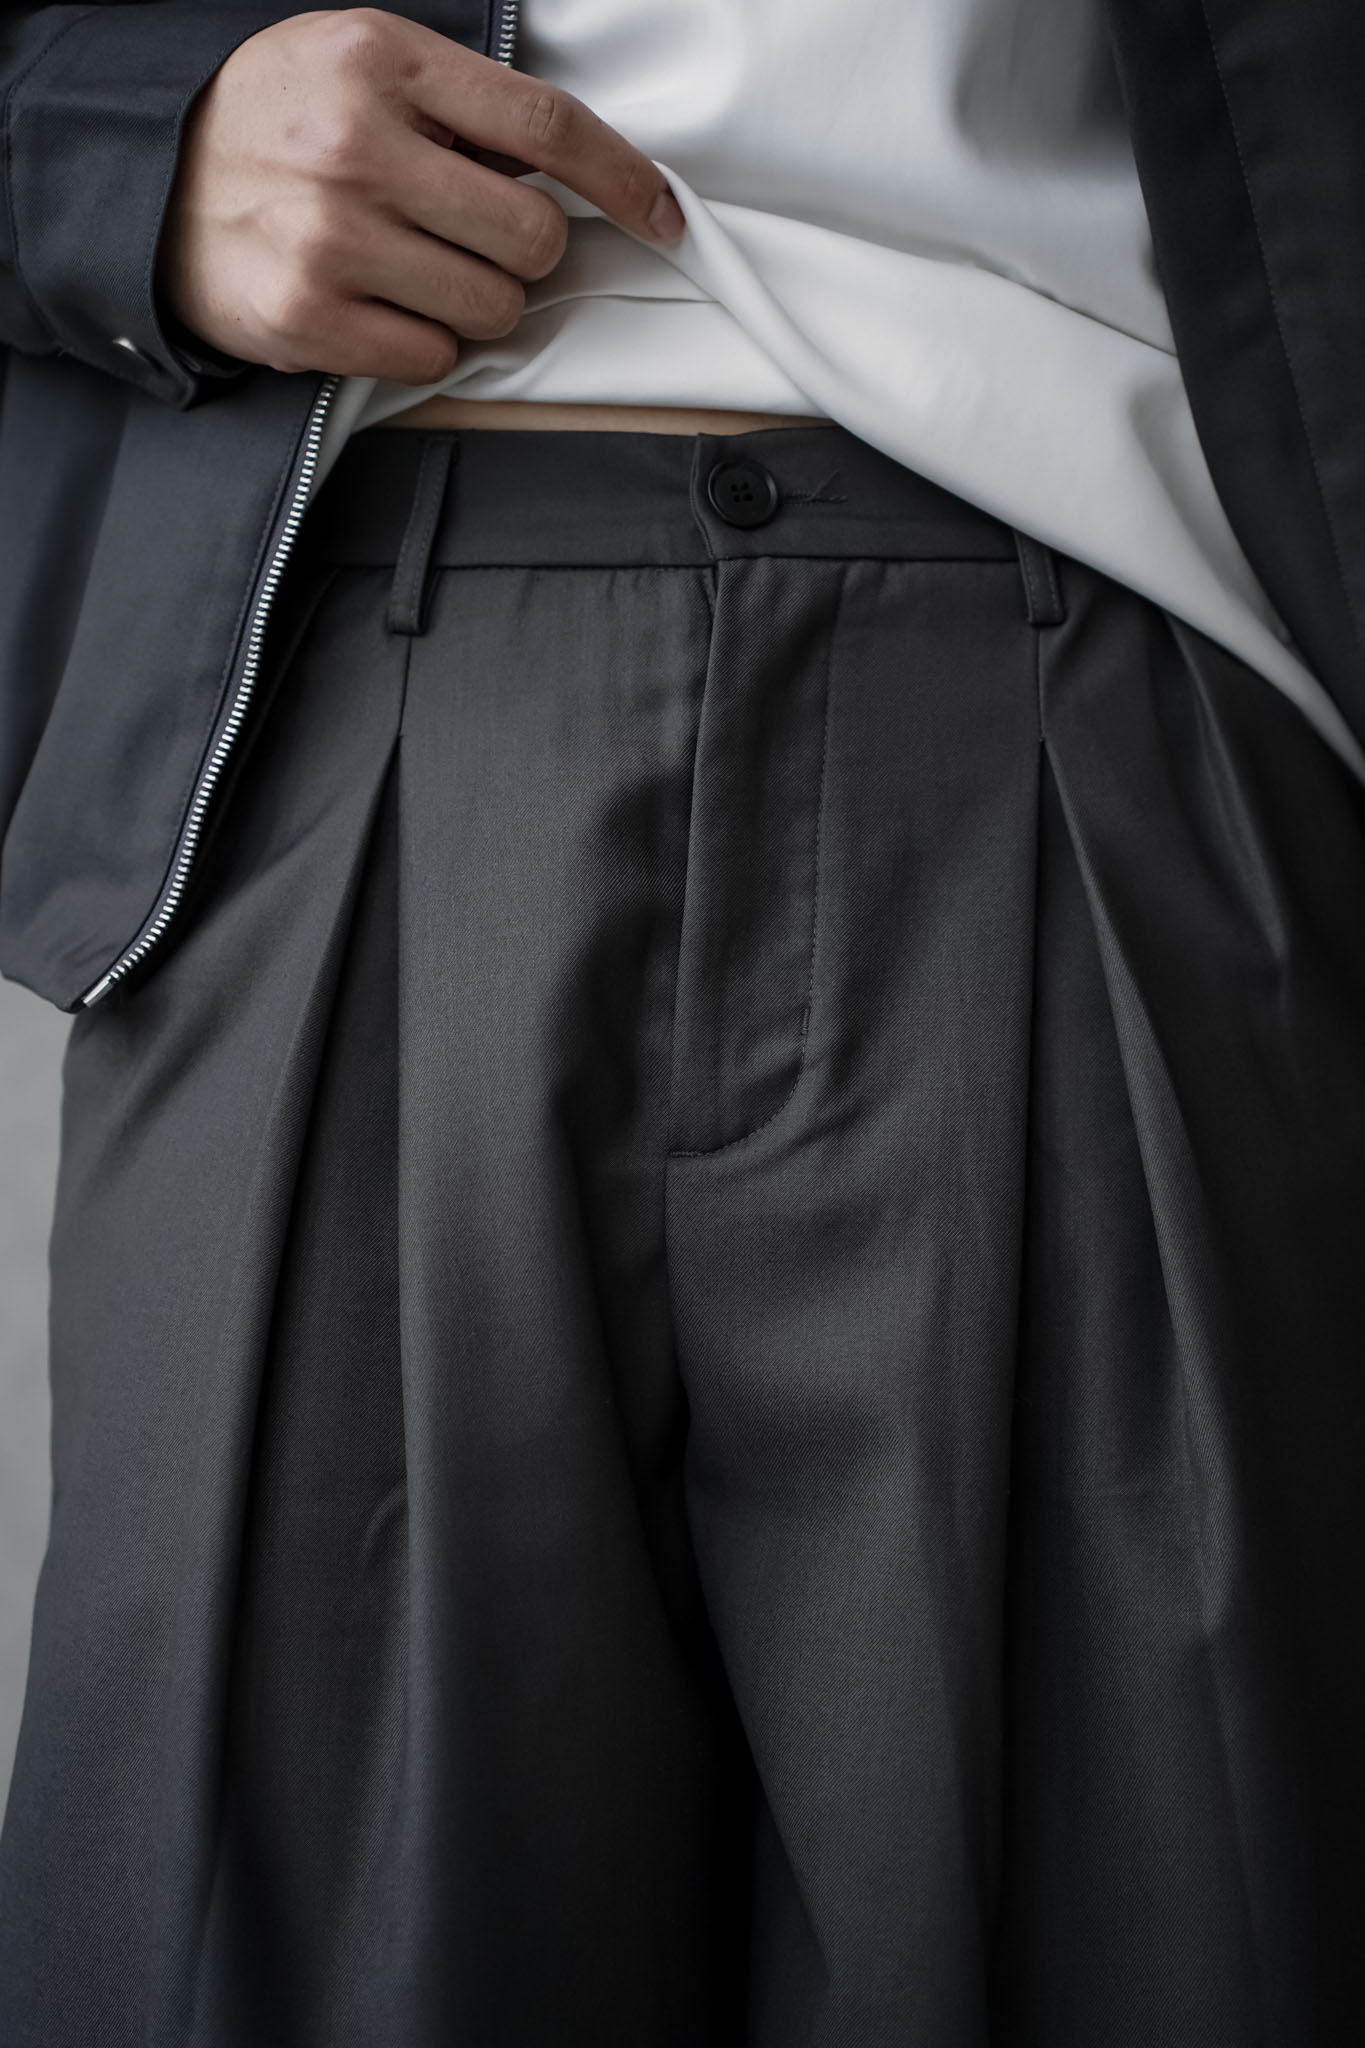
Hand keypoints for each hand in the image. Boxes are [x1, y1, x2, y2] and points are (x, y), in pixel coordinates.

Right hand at [157, 8, 685, 382]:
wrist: (147, 184)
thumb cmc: (274, 125)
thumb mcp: (358, 66)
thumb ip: (458, 105)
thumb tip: (568, 174)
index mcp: (382, 62)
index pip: (546, 127)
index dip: (623, 178)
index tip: (663, 212)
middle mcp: (357, 147)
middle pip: (532, 238)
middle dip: (523, 250)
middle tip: (472, 236)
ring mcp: (331, 239)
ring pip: (492, 309)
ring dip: (475, 301)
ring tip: (415, 267)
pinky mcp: (309, 318)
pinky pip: (433, 356)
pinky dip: (423, 340)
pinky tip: (377, 303)